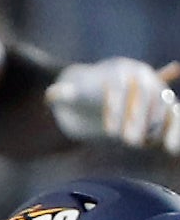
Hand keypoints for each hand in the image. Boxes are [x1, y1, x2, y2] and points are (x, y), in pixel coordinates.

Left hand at [47, 59, 179, 154]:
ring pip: (166, 105)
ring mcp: (154, 94)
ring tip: (158, 146)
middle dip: (139, 119)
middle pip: (146, 95)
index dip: (115, 108)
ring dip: (163, 126)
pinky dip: (176, 131)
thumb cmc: (78, 96)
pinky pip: (175, 117)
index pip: (120, 86)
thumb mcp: (66, 96)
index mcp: (119, 71)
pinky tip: (173, 149)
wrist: (93, 100)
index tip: (108, 132)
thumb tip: (52, 94)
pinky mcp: (162, 111)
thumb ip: (61, 94)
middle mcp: (142, 78)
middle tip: (128, 142)